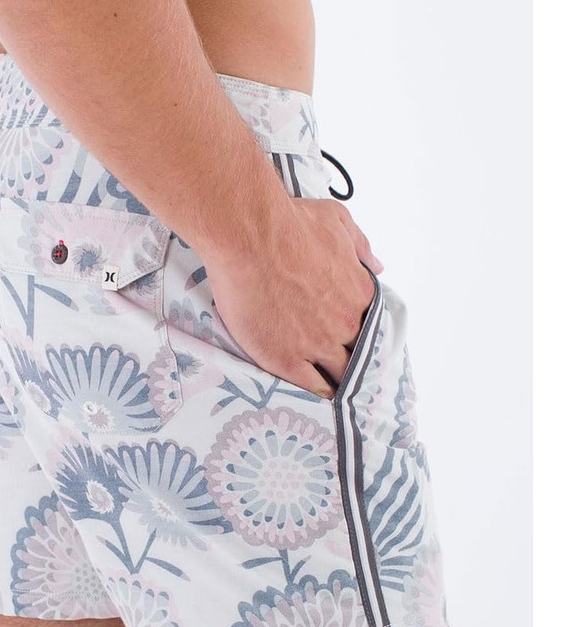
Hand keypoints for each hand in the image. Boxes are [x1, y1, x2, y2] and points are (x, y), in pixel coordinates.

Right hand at [204, 198, 382, 399]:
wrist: (250, 236)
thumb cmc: (289, 223)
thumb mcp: (336, 221)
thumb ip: (360, 245)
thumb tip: (377, 263)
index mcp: (358, 294)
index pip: (371, 327)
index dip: (363, 338)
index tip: (356, 345)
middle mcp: (344, 324)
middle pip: (359, 358)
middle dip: (355, 367)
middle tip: (348, 378)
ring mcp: (316, 345)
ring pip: (338, 379)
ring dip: (338, 387)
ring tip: (336, 400)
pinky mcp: (286, 359)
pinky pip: (310, 389)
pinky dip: (315, 397)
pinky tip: (314, 405)